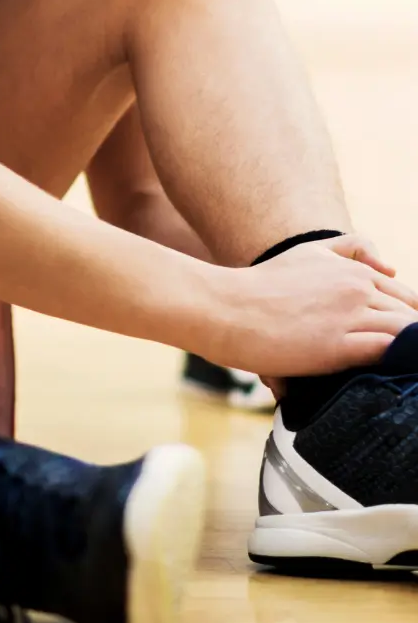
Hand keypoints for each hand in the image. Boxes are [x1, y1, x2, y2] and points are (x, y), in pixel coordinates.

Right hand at [210, 235, 417, 377]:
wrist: (224, 307)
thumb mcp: (310, 252)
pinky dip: (392, 362)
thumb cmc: (261, 284)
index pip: (406, 299)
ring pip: (404, 334)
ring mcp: (348, 316)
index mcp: (355, 272)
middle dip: (409, 337)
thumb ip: (350, 249)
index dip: (408, 321)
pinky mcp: (336, 346)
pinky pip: (386, 351)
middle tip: (397, 356)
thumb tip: (389, 266)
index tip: (397, 336)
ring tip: (392, 370)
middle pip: (409, 317)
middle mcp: (357, 289)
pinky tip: (381, 373)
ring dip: (403, 352)